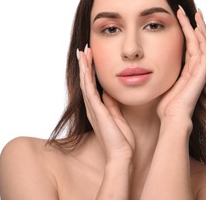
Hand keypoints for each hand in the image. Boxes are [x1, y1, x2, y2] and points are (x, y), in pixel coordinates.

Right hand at [78, 47, 134, 161]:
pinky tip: (86, 67)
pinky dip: (87, 78)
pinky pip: (90, 91)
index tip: (91, 57)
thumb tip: (108, 91)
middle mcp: (92, 107)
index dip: (90, 70)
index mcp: (98, 108)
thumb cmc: (121, 140)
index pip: (92, 85)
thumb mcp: (117, 117)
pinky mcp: (96, 111)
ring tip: (83, 53)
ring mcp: (93, 109)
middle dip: (85, 65)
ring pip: (85, 83)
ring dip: (84, 67)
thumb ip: (112, 104)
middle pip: (85, 81)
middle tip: (84, 50)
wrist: (121, 156)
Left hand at [157, 7, 205, 120]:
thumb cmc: (164, 105)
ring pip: (204, 43)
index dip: (185, 30)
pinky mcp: (201, 75)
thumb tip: (140, 62)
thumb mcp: (159, 83)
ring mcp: (200, 71)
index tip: (177, 16)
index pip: (189, 45)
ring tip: (194, 13)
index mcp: (187, 70)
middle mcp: (196, 69)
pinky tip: (196, 28)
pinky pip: (204, 53)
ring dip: (199, 27)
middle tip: (187, 10)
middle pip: (198, 41)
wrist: (171, 119)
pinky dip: (202, 40)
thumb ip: (157, 71)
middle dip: (193, 24)